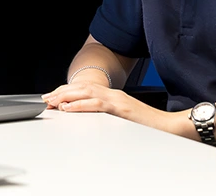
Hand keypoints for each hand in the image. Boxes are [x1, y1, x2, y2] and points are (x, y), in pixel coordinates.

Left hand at [41, 82, 171, 131]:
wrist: (169, 127)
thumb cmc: (149, 126)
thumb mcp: (124, 118)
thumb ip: (108, 115)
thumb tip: (90, 116)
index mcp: (113, 96)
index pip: (85, 89)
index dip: (67, 92)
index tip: (53, 97)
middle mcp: (114, 94)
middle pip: (82, 88)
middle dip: (62, 92)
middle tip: (46, 98)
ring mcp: (117, 100)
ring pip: (86, 92)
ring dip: (67, 97)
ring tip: (53, 102)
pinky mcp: (121, 109)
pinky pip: (97, 104)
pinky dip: (80, 105)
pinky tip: (69, 108)